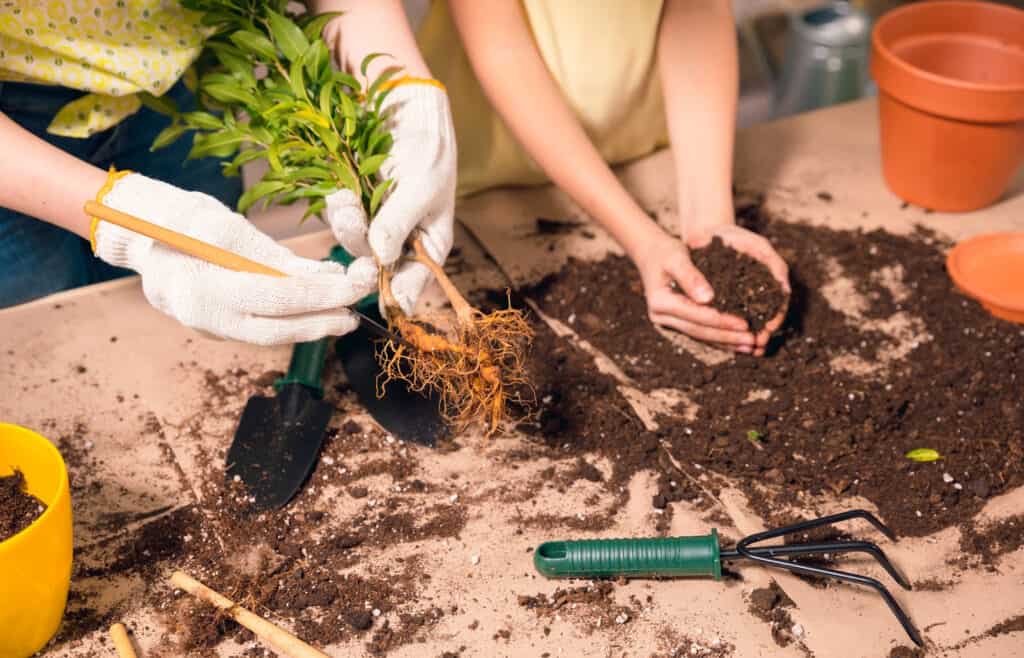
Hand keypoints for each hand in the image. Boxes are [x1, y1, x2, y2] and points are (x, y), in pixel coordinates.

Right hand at [94, 173, 376, 344]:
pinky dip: (291, 323)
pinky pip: (260, 330)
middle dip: (320, 320)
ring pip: (268, 336)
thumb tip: (327, 275)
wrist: (137, 236)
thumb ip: (274, 255)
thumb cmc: (179, 220)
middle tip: (356, 312)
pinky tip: (319, 313)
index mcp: (198, 286)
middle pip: (274, 328)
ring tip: (344, 317)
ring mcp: (206, 326)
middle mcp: (201, 316)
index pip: (273, 297)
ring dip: (310, 327)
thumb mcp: (225, 225)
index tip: (353, 287)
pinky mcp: (215, 327)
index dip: (319, 295)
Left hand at [325, 83, 455, 314]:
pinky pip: (338, 219)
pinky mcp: (352, 205)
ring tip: (346, 203)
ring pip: (354, 243)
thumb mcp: (421, 186)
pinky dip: (337, 208)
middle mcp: (400, 240)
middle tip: (357, 258)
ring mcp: (373, 223)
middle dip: (364, 259)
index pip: (415, 281)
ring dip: (347, 228)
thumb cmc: (428, 148)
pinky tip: (340, 192)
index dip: (400, 294)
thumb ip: (399, 222)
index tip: (387, 301)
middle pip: (377, 267)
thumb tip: (381, 257)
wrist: (404, 106)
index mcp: (428, 243)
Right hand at [634, 225, 788, 355]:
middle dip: (727, 337)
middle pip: (699, 331)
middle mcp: (661, 316)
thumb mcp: (677, 258)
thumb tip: (708, 298)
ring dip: (725, 342)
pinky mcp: (676, 321)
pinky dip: (719, 338)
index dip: (721, 321)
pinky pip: (699, 332)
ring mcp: (667, 321)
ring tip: (750, 347)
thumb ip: (691, 277)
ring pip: (700, 335)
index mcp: (660, 302)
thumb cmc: (666, 252)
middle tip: (752, 342)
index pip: (697, 316)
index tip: (745, 324)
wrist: (650, 253)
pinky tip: (737, 343)